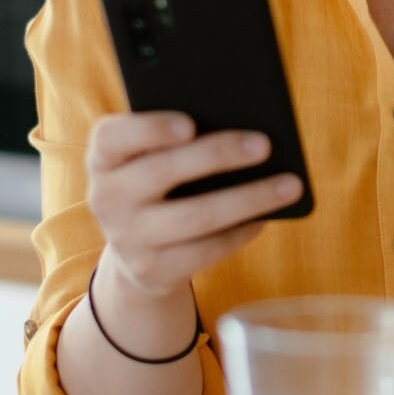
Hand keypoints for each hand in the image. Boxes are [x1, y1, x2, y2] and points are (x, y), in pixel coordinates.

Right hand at [83, 112, 302, 298]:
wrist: (134, 249)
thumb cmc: (157, 182)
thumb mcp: (151, 156)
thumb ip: (178, 137)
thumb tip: (244, 128)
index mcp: (104, 158)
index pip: (112, 138)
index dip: (149, 129)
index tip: (190, 123)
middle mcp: (106, 198)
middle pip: (163, 172)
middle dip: (218, 155)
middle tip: (264, 145)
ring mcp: (126, 239)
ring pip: (196, 216)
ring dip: (249, 198)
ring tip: (290, 185)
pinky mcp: (151, 271)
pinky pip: (206, 250)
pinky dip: (241, 232)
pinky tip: (266, 217)